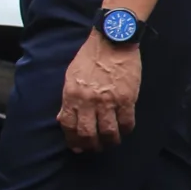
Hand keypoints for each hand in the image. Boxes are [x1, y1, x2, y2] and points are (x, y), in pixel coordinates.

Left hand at [59, 31, 139, 151]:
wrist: (113, 42)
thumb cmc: (90, 57)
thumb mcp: (71, 76)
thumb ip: (68, 99)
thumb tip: (63, 118)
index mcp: (72, 94)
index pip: (69, 125)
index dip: (73, 140)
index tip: (78, 146)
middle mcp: (88, 101)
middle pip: (88, 133)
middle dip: (91, 145)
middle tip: (95, 147)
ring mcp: (109, 101)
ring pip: (108, 132)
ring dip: (110, 141)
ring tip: (111, 142)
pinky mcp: (127, 98)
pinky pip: (126, 122)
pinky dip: (125, 130)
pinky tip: (124, 129)